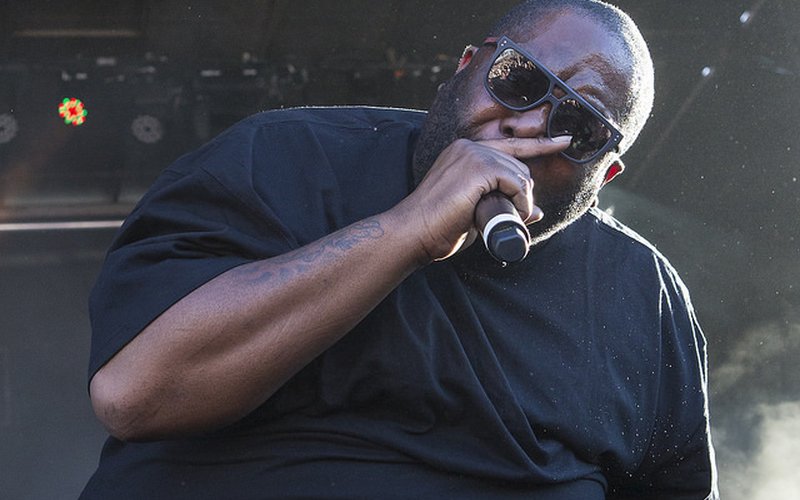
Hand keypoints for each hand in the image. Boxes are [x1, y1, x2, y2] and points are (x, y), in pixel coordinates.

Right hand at [401, 136, 570, 260]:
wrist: (415, 232)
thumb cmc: (439, 227)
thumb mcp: (477, 213)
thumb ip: (502, 206)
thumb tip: (535, 212)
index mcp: (465, 152)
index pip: (510, 144)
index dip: (540, 144)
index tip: (563, 141)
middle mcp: (469, 147)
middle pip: (519, 163)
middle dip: (524, 191)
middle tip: (513, 214)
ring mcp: (472, 154)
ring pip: (520, 172)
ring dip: (522, 199)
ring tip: (507, 217)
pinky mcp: (477, 167)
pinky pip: (516, 180)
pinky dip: (520, 199)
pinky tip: (512, 211)